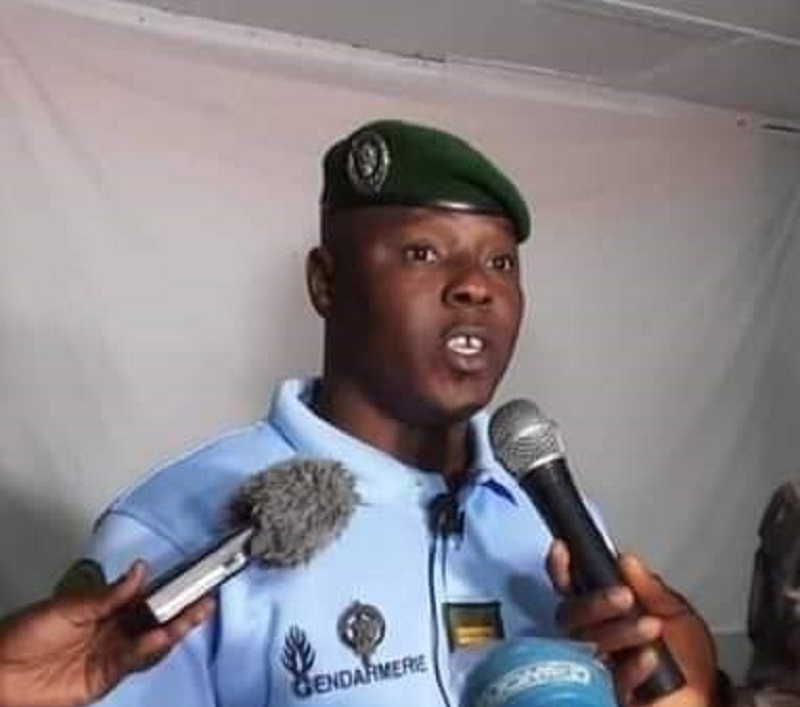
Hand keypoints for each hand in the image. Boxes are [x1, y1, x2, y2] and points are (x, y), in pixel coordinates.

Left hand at [0, 561, 213, 706]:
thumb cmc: (24, 633)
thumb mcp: (70, 606)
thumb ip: (109, 595)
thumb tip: (142, 570)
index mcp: (107, 607)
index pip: (148, 596)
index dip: (172, 589)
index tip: (194, 578)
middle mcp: (115, 630)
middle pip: (157, 620)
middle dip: (183, 611)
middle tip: (206, 599)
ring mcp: (113, 654)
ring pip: (153, 642)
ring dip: (174, 630)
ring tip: (193, 616)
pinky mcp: (107, 677)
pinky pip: (135, 662)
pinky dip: (151, 650)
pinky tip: (162, 637)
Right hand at [547, 540, 717, 706]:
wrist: (705, 701)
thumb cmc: (688, 659)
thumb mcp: (676, 614)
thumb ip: (651, 589)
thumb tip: (626, 560)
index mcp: (604, 612)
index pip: (572, 586)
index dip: (562, 568)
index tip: (563, 549)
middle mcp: (593, 635)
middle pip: (570, 613)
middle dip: (595, 602)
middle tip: (625, 597)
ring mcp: (596, 665)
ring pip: (587, 642)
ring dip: (619, 631)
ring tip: (652, 627)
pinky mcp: (608, 695)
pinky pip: (612, 678)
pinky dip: (632, 666)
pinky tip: (650, 659)